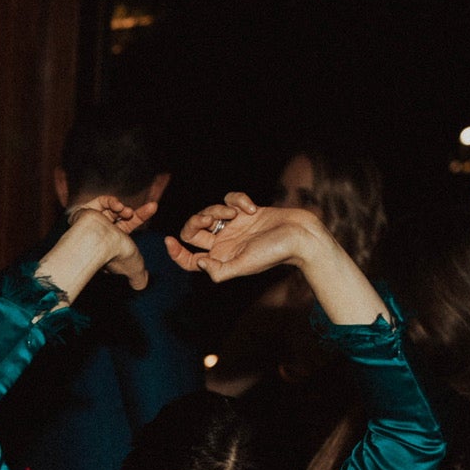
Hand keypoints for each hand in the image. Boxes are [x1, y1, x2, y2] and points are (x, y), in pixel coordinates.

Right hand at [37, 196, 155, 300]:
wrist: (99, 245)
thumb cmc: (116, 257)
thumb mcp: (135, 269)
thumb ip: (140, 278)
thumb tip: (143, 284)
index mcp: (111, 245)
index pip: (128, 227)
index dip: (141, 217)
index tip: (153, 207)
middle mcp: (101, 234)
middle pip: (121, 217)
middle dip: (135, 212)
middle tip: (147, 208)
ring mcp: (92, 223)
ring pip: (111, 209)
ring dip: (123, 209)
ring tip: (127, 212)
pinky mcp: (84, 213)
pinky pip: (100, 202)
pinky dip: (111, 202)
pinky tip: (118, 207)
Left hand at [166, 195, 325, 282]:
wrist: (300, 235)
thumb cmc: (274, 253)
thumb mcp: (243, 266)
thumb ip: (218, 270)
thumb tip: (199, 262)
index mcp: (220, 259)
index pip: (190, 260)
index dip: (176, 253)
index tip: (168, 241)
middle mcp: (224, 243)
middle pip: (194, 231)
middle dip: (196, 221)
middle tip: (211, 218)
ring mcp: (234, 226)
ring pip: (210, 212)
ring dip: (218, 208)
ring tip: (236, 213)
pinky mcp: (245, 211)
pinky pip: (229, 199)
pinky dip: (237, 199)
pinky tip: (251, 208)